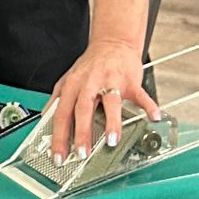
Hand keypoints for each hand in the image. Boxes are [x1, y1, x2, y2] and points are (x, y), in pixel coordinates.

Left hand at [46, 36, 160, 165]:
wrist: (113, 43)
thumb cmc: (91, 65)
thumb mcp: (68, 79)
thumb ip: (57, 99)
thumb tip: (45, 120)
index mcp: (72, 86)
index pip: (61, 114)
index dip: (58, 137)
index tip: (58, 156)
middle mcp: (90, 83)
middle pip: (82, 109)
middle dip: (81, 133)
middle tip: (82, 153)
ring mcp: (111, 81)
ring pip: (110, 103)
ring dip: (111, 122)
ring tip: (112, 141)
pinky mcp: (130, 81)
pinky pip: (140, 95)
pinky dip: (148, 106)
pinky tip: (153, 117)